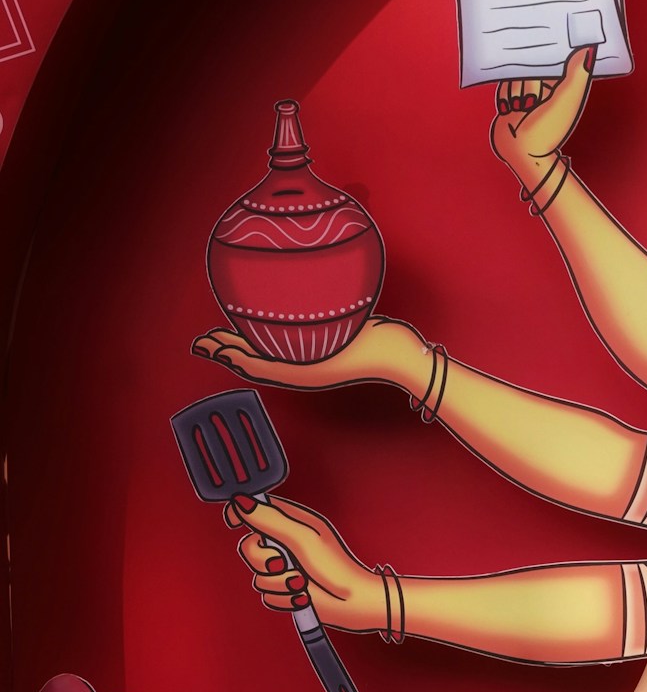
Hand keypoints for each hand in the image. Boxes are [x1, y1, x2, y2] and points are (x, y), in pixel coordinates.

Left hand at [192, 313, 428, 395]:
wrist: (399, 352)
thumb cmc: (369, 350)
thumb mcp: (323, 348)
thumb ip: (282, 352)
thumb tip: (234, 352)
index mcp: (296, 370)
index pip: (252, 364)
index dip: (226, 355)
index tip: (205, 345)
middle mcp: (301, 365)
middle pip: (257, 358)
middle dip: (228, 350)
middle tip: (203, 341)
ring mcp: (312, 357)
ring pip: (270, 351)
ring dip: (245, 343)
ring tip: (225, 335)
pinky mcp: (324, 346)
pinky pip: (286, 343)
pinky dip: (268, 335)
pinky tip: (267, 321)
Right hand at [228, 491, 382, 628]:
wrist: (354, 603)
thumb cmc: (335, 567)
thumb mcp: (301, 538)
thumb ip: (270, 521)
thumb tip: (240, 502)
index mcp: (291, 523)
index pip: (256, 511)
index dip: (242, 514)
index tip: (234, 523)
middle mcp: (285, 545)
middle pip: (249, 548)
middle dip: (264, 560)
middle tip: (285, 563)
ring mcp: (285, 570)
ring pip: (257, 577)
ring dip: (280, 583)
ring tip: (302, 583)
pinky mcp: (286, 592)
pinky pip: (267, 597)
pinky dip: (285, 599)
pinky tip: (303, 597)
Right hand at [491, 43, 593, 189]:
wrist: (521, 151)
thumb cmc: (548, 130)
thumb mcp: (566, 100)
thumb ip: (577, 74)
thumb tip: (590, 47)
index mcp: (563, 82)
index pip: (553, 56)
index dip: (545, 54)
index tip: (541, 57)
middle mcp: (546, 83)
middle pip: (529, 65)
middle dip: (528, 83)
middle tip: (532, 102)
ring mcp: (527, 88)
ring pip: (514, 74)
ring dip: (515, 92)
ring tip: (522, 109)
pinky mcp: (510, 94)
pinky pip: (502, 83)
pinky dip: (504, 96)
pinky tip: (510, 110)